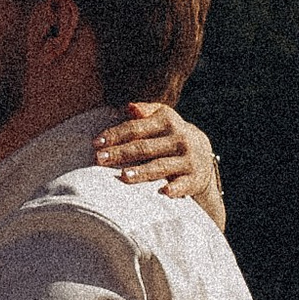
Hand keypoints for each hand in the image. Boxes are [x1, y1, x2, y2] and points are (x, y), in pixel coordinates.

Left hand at [94, 101, 217, 203]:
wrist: (201, 153)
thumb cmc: (169, 134)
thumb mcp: (161, 117)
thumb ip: (144, 112)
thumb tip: (128, 106)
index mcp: (167, 121)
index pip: (136, 128)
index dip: (116, 135)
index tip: (96, 143)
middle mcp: (178, 138)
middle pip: (144, 147)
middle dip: (121, 153)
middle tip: (99, 159)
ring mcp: (187, 159)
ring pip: (161, 166)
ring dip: (143, 171)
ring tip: (124, 176)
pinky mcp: (194, 178)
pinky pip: (183, 184)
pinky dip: (175, 188)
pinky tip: (164, 192)